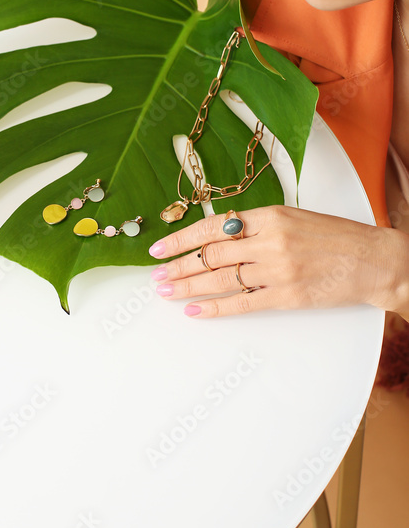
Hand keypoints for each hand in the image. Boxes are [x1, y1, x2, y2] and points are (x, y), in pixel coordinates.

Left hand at [147, 205, 401, 317]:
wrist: (371, 260)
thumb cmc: (332, 237)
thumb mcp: (291, 217)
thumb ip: (255, 225)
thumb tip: (216, 234)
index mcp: (268, 216)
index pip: (213, 226)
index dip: (181, 238)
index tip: (158, 248)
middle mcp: (269, 241)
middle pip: (211, 255)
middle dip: (178, 265)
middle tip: (155, 275)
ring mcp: (277, 270)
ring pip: (221, 279)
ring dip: (189, 287)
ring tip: (166, 291)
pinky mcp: (287, 296)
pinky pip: (243, 304)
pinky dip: (215, 308)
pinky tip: (195, 311)